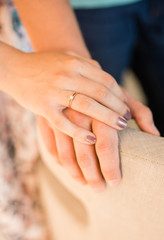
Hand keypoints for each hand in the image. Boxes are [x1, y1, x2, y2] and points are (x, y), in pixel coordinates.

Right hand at [3, 46, 129, 144]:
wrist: (14, 69)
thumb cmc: (44, 65)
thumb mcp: (66, 58)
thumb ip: (87, 65)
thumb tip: (107, 78)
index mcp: (74, 63)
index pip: (105, 80)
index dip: (119, 95)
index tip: (126, 106)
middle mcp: (66, 76)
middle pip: (100, 93)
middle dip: (118, 107)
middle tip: (127, 119)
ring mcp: (54, 92)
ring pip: (86, 107)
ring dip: (106, 118)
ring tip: (120, 127)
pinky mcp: (43, 108)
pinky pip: (64, 123)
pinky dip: (79, 133)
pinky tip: (92, 139)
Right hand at [37, 90, 159, 191]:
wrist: (68, 64)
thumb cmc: (99, 84)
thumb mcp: (121, 93)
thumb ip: (139, 112)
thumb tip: (154, 135)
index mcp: (99, 108)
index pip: (107, 145)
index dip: (111, 167)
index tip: (115, 182)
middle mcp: (78, 111)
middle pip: (85, 153)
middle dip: (93, 175)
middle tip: (100, 190)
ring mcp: (59, 114)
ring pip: (66, 153)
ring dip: (75, 172)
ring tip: (84, 184)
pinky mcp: (44, 116)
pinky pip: (51, 144)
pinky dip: (59, 159)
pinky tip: (68, 169)